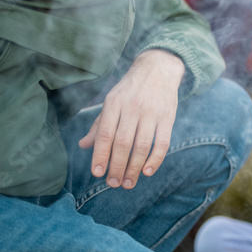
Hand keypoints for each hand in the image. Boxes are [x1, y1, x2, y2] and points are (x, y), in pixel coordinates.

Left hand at [79, 49, 185, 187]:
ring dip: (134, 168)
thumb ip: (99, 124)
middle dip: (117, 166)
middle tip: (113, 183)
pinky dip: (155, 160)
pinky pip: (162, 143)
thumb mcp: (112, 101)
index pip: (105, 134)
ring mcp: (151, 112)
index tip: (97, 173)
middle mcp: (132, 107)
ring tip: (128, 183)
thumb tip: (83, 145)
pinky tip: (147, 171)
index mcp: (114, 103)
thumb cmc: (131, 89)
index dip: (100, 155)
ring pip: (141, 146)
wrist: (158, 68)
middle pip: (122, 143)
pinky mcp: (168, 117)